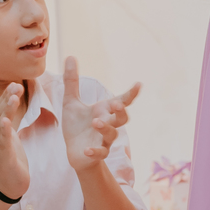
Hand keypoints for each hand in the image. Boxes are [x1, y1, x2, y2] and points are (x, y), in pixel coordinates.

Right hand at [0, 83, 29, 198]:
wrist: (8, 182)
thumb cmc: (8, 155)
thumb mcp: (5, 131)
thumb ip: (0, 114)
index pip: (1, 108)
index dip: (7, 95)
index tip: (15, 83)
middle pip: (0, 113)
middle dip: (7, 98)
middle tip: (16, 85)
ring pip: (1, 125)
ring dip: (6, 111)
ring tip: (13, 98)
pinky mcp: (3, 155)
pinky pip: (3, 142)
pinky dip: (4, 131)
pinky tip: (7, 122)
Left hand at [62, 56, 140, 175]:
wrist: (75, 152)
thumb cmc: (76, 126)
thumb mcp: (71, 102)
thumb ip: (72, 81)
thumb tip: (70, 56)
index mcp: (104, 110)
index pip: (122, 101)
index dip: (131, 94)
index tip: (139, 84)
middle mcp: (108, 124)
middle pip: (123, 118)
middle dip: (122, 112)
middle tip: (116, 104)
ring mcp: (104, 140)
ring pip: (112, 134)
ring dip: (106, 128)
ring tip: (95, 122)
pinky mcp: (96, 153)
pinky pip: (100, 153)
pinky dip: (95, 151)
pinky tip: (87, 150)